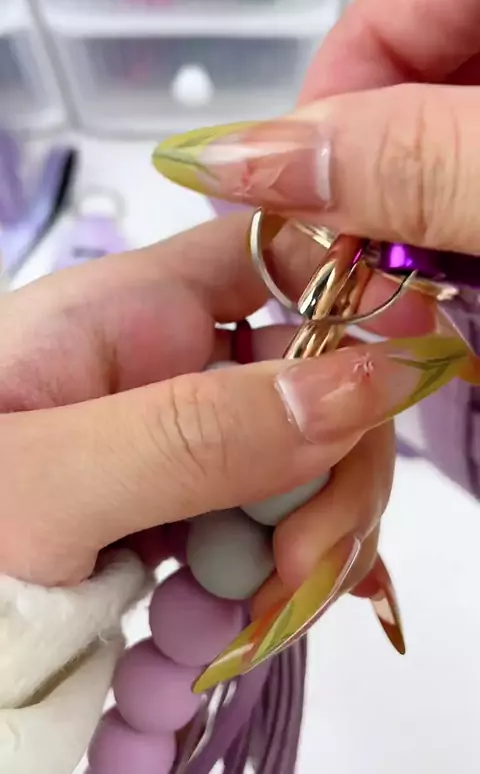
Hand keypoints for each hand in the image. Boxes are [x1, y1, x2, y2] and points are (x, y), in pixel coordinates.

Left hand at [150, 0, 479, 624]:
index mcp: (127, 312)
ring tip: (259, 621)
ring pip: (301, 464)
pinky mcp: (179, 509)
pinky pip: (267, 528)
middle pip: (311, 380)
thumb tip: (365, 383)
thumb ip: (195, 433)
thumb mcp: (47, 482)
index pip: (275, 251)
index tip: (392, 382)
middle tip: (302, 569)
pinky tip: (253, 623)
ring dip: (310, 545)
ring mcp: (176, 443)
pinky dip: (279, 580)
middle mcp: (163, 366)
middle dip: (335, 471)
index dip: (351, 294)